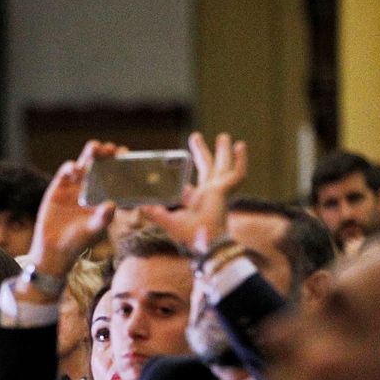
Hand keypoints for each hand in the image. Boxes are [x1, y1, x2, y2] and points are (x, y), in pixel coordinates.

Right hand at [26, 141, 124, 281]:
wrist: (54, 249)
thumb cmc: (79, 241)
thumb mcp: (94, 230)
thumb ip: (103, 218)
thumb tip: (112, 204)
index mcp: (104, 195)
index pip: (115, 175)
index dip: (120, 164)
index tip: (126, 155)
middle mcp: (91, 187)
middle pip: (100, 165)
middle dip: (106, 154)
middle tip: (111, 147)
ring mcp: (75, 185)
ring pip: (84, 164)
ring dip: (89, 154)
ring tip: (94, 147)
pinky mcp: (59, 187)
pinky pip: (66, 172)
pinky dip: (70, 168)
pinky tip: (75, 168)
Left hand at [140, 131, 247, 250]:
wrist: (205, 243)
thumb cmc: (189, 236)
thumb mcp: (168, 221)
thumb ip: (154, 212)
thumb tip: (139, 204)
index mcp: (193, 200)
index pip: (186, 183)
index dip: (179, 172)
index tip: (171, 160)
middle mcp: (207, 194)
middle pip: (206, 168)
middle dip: (201, 152)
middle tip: (195, 136)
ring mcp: (218, 191)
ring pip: (223, 166)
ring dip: (224, 152)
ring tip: (224, 136)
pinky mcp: (225, 190)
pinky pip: (237, 174)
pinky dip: (240, 160)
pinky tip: (240, 146)